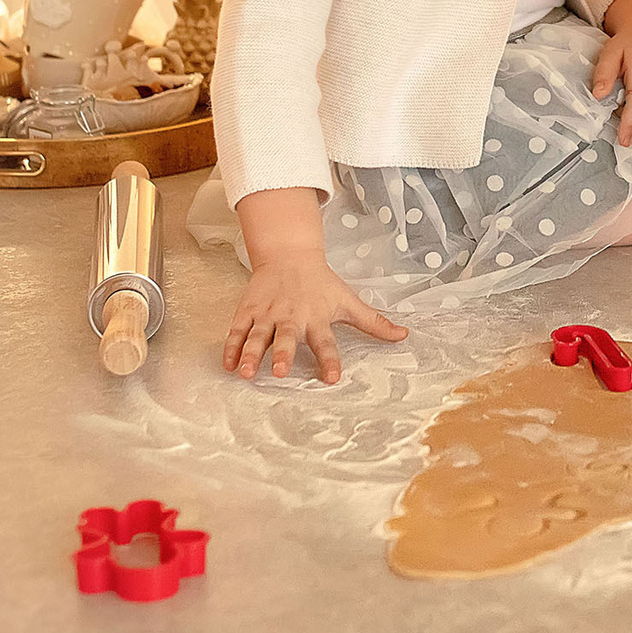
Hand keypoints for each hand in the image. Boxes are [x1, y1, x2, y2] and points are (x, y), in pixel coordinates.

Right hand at [221, 250, 407, 382]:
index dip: (330, 360)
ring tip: (246, 372)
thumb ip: (374, 322)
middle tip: (280, 372)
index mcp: (317, 317)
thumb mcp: (348, 301)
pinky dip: (230, 347)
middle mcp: (292, 317)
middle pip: (288, 338)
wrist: (289, 255)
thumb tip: (404, 335)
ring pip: (258, 336)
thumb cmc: (321, 283)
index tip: (332, 377)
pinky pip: (237, 330)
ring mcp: (268, 314)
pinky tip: (227, 365)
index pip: (326, 342)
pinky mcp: (249, 311)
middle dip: (284, 354)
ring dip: (251, 353)